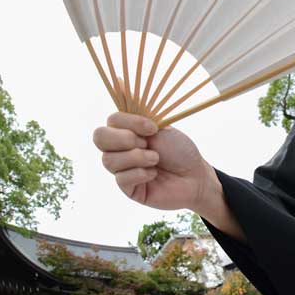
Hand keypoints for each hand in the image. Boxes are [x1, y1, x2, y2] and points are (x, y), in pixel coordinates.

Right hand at [93, 112, 212, 211]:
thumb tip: (119, 106)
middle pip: (99, 137)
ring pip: (108, 159)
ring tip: (155, 160)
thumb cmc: (180, 151)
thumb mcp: (162, 130)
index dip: (130, 122)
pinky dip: (140, 173)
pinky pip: (121, 178)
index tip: (152, 128)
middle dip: (124, 139)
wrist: (195, 176)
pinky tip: (154, 174)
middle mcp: (121, 148)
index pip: (112, 120)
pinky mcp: (127, 188)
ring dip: (137, 157)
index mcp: (129, 130)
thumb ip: (139, 122)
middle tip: (147, 144)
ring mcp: (122, 168)